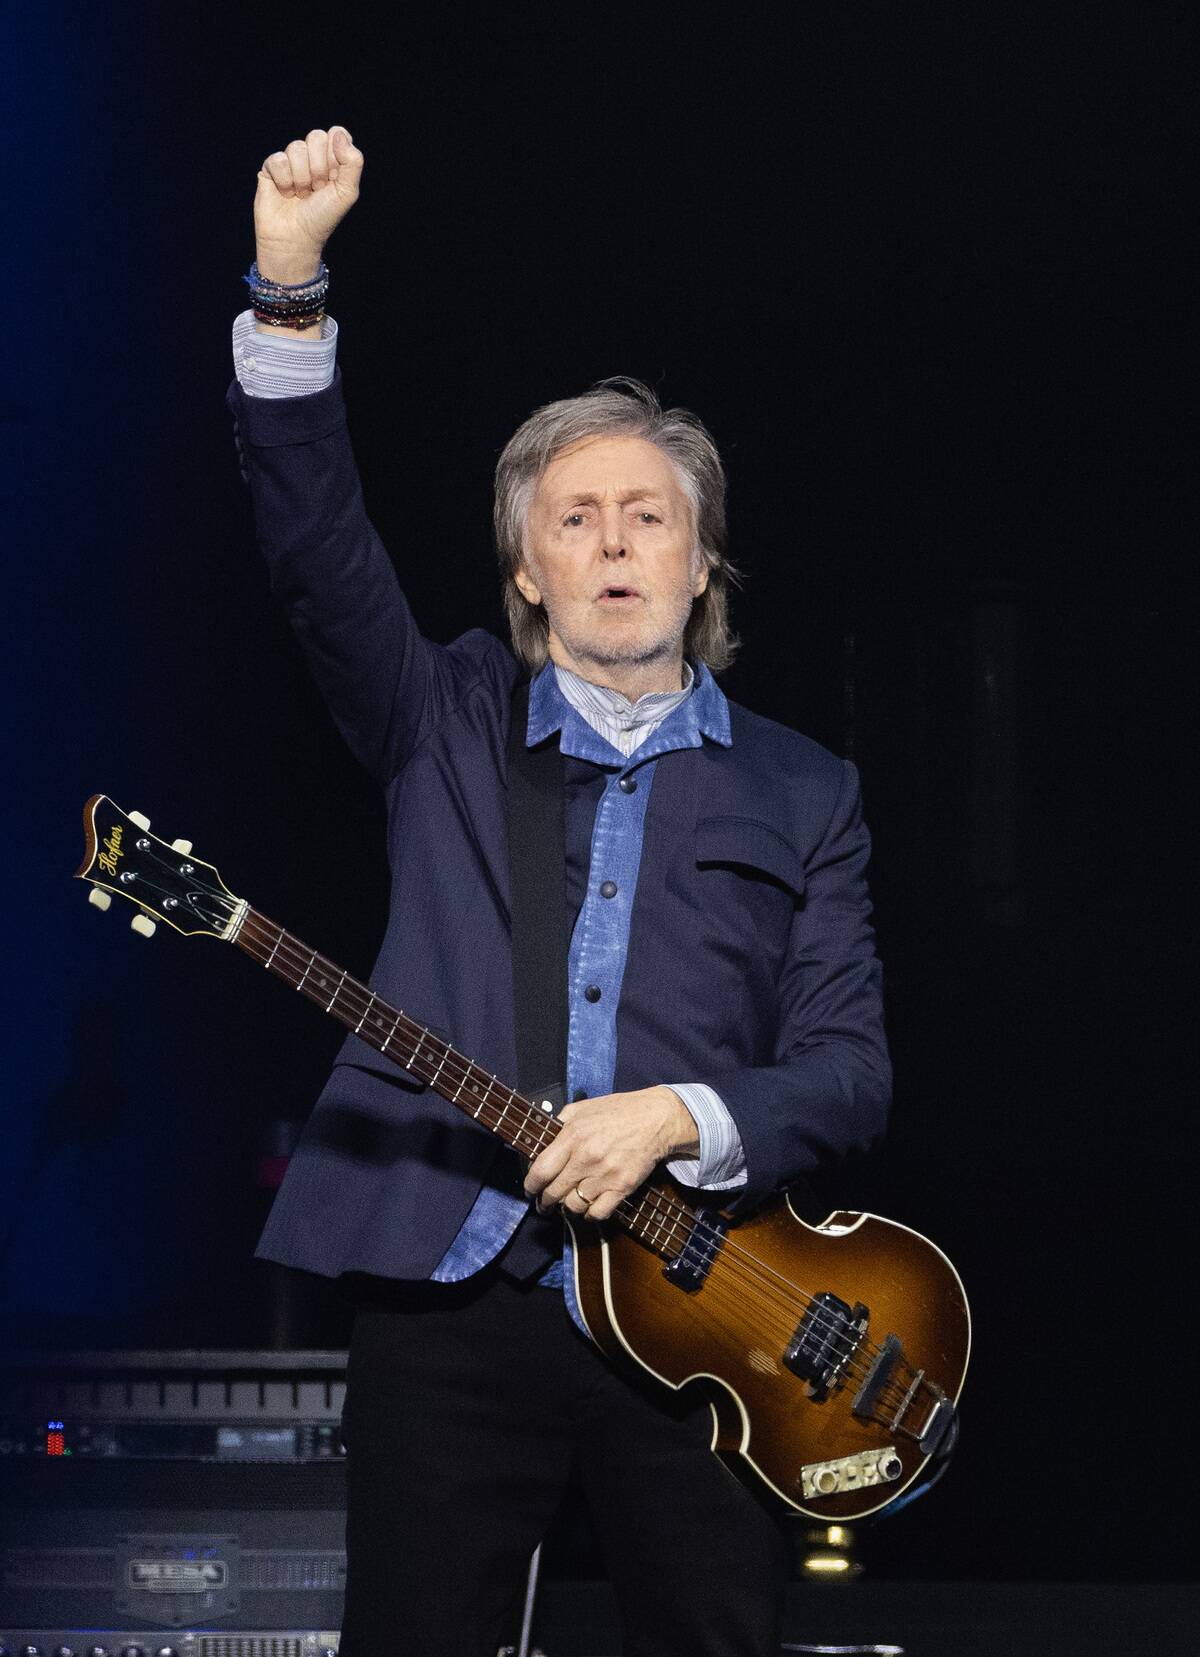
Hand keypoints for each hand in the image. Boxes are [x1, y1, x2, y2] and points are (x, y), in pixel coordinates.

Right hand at [254, 126, 363, 284]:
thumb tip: (338, 133)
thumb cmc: (322, 218)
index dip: (335, 154)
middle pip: (316, 136)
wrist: (296, 240)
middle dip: (318, 168)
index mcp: (333, 160)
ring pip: (296, 148)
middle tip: (316, 190)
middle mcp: (312, 157)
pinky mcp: (271, 168)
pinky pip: (278, 159)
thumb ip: (353, 162)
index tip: (334, 178)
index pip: (337, 134)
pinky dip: (284, 181)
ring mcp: (290, 161)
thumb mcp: (347, 193)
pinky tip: (285, 194)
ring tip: (301, 195)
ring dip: (301, 179)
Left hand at [524, 1086, 699, 1223]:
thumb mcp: (583, 1108)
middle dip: (545, 1201)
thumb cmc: (618, 1111)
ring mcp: (605, 1175)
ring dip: (567, 1207)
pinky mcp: (622, 1188)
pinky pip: (597, 1213)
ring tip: (566, 1203)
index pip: (541, 1170)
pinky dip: (589, 1214)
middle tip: (544, 1203)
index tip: (529, 1189)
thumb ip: (560, 1123)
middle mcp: (587, 1158)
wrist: (656, 1119)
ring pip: (573, 1206)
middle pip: (554, 1193)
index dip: (530, 1185)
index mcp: (573, 1136)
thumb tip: (542, 1141)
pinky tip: (588, 1207)